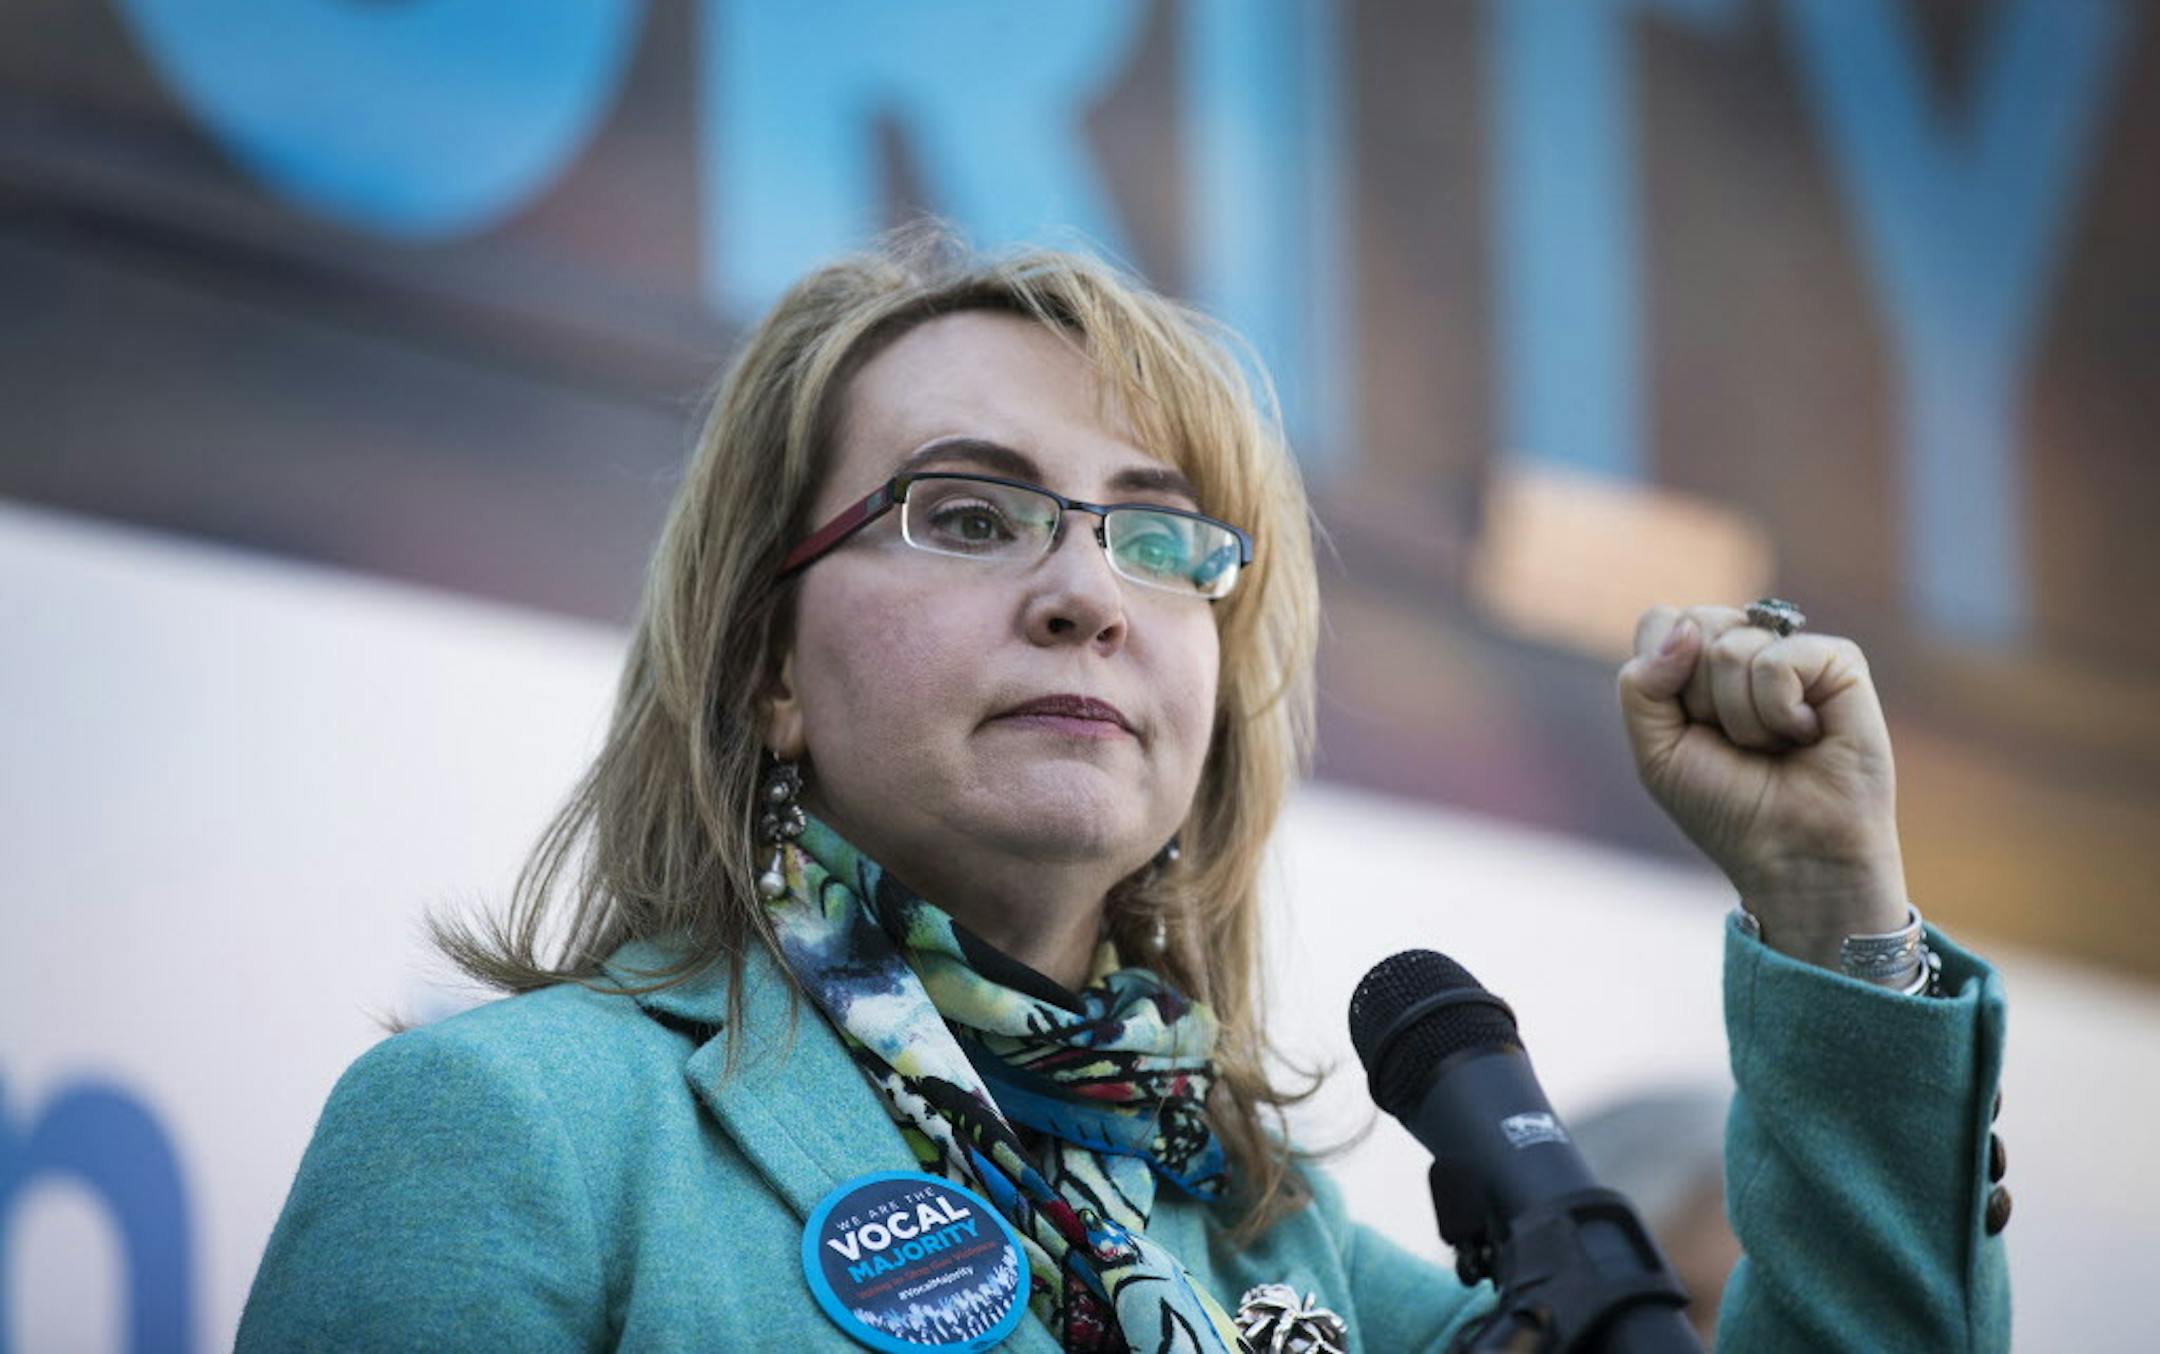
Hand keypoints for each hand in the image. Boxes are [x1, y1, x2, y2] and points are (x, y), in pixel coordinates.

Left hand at [1616, 604, 1909, 968]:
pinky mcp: (1839, 663)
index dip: (1662, 676)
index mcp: (1699, 665)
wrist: (1793, 854)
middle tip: (1736, 743)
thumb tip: (1686, 628)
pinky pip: (1780, 659)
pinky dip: (1780, 711)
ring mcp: (1793, 652)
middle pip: (1695, 625)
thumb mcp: (1656, 751)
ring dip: (1742, 718)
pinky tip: (1806, 734)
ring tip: (1774, 746)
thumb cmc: (1727, 806)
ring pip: (1732, 647)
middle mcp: (1747, 650)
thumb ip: (1641, 686)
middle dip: (1701, 700)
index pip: (1661, 623)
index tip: (1690, 727)